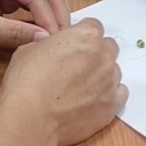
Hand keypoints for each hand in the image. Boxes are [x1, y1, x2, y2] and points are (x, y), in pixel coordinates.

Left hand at [0, 0, 69, 51]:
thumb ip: (13, 33)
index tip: (57, 40)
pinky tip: (48, 32)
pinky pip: (36, 1)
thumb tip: (44, 39)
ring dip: (54, 13)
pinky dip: (44, 15)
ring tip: (60, 37)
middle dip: (57, 13)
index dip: (48, 17)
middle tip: (65, 39)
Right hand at [0, 18, 127, 145]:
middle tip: (77, 67)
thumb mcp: (28, 49)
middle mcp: (103, 55)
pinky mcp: (112, 105)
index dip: (82, 36)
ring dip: (101, 76)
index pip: (93, 27)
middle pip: (108, 47)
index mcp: (86, 35)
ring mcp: (110, 81)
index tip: (73, 45)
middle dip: (95, 54)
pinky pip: (119, 94)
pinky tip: (91, 101)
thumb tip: (49, 46)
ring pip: (113, 72)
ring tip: (80, 89)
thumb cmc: (26, 81)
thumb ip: (47, 44)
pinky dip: (108, 95)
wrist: (32, 118)